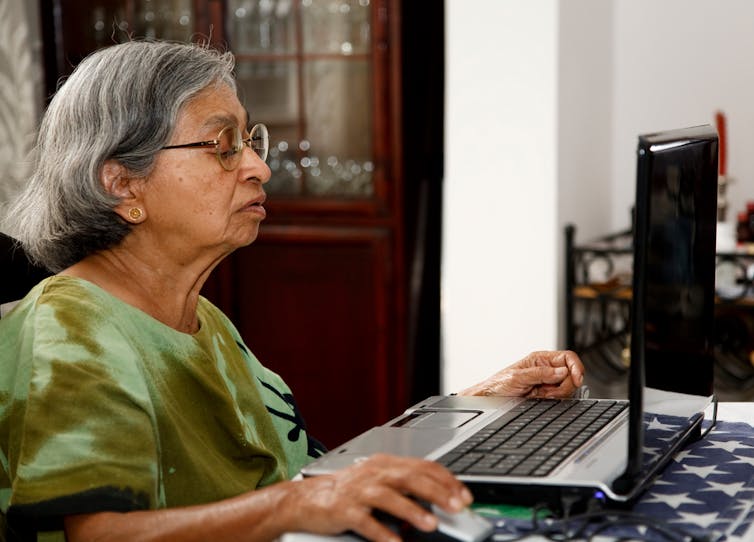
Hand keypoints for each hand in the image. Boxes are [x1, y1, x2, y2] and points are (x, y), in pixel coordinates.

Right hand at [279, 454, 472, 540]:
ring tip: (431, 524)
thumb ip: (406, 487)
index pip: (423, 466)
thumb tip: (441, 501)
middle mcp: (374, 473)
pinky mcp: (344, 510)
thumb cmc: (347, 492)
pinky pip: (366, 523)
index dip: (446, 480)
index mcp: (386, 464)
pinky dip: (383, 534)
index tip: (465, 495)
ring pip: (389, 497)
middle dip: (437, 492)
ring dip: (412, 510)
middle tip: (457, 507)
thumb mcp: (378, 482)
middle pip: (410, 478)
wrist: (305, 499)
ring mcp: (358, 491)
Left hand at [458, 350, 584, 398]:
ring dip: (557, 394)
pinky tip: (541, 399)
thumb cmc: (499, 384)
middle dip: (563, 385)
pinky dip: (554, 400)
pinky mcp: (548, 395)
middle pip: (571, 375)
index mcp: (541, 359)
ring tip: (540, 394)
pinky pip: (561, 398)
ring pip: (568, 388)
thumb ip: (540, 373)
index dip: (576, 367)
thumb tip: (562, 372)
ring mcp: (548, 383)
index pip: (568, 357)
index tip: (577, 379)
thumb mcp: (518, 377)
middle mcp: (547, 369)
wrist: (491, 399)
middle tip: (547, 390)